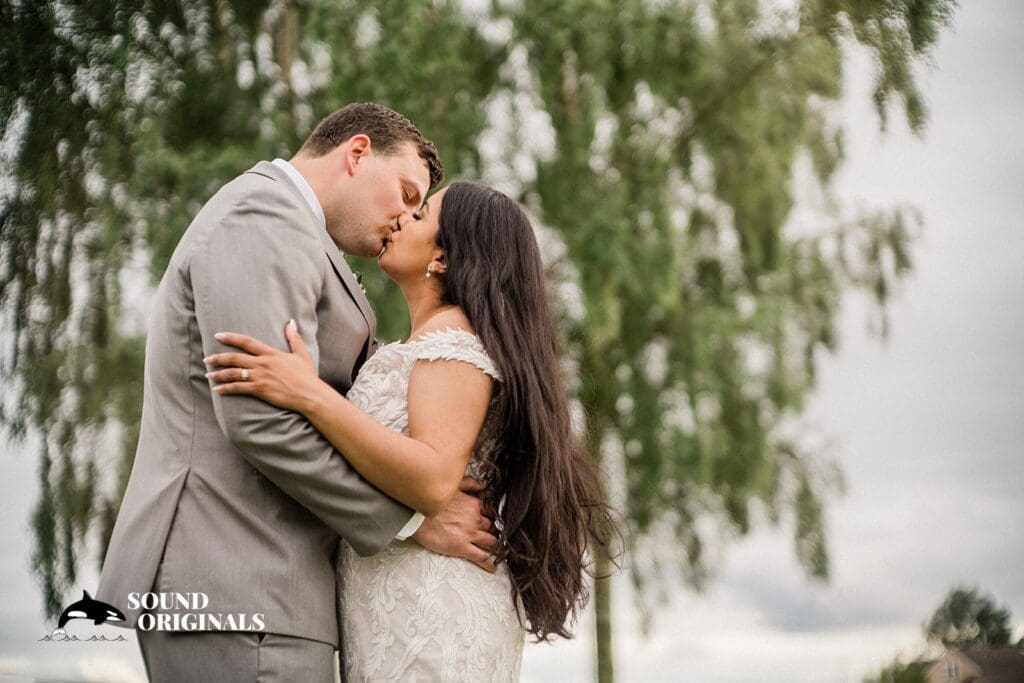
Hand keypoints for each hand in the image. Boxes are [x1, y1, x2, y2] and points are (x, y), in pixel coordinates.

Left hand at [204, 320, 321, 412]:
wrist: (309, 394)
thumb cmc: (306, 375)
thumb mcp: (301, 354)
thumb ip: (294, 337)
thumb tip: (291, 322)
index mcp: (271, 354)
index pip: (247, 342)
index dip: (231, 337)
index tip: (218, 335)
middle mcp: (263, 363)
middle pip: (235, 358)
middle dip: (218, 358)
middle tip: (207, 359)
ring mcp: (260, 377)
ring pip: (234, 373)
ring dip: (219, 374)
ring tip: (208, 374)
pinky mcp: (260, 389)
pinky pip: (239, 388)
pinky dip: (226, 388)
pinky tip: (218, 389)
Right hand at [412, 477, 498, 572]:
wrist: (416, 515)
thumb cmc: (431, 500)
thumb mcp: (453, 485)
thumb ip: (470, 483)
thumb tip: (483, 485)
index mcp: (473, 504)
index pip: (490, 512)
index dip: (492, 517)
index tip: (494, 521)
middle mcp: (475, 519)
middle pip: (492, 527)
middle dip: (495, 532)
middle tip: (498, 537)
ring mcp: (470, 534)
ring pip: (490, 541)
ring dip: (497, 547)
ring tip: (501, 552)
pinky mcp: (462, 547)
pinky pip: (480, 556)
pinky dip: (488, 563)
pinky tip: (492, 568)